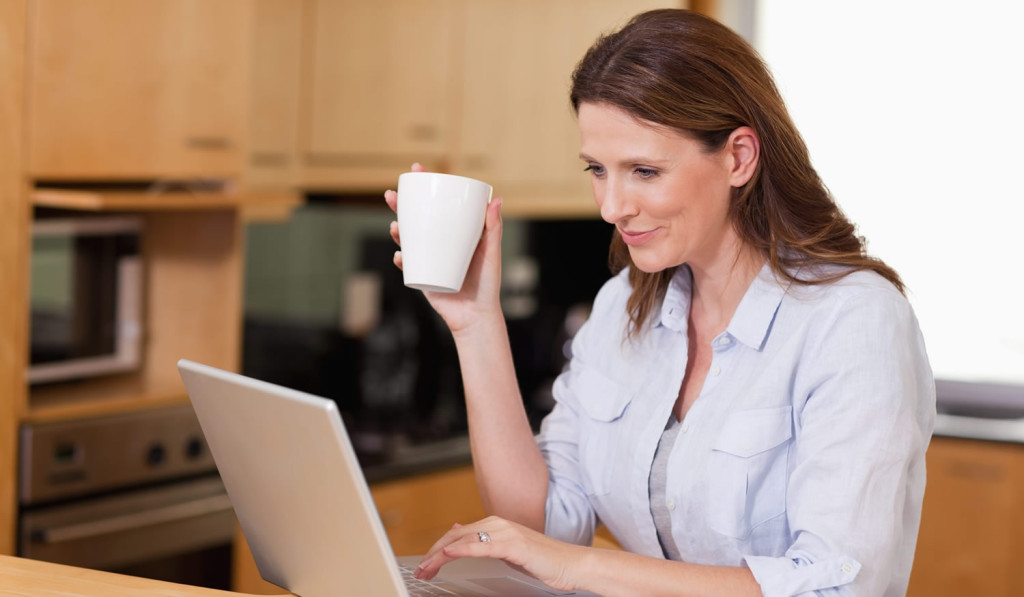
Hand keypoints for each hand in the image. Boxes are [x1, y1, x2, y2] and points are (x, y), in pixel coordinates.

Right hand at [384, 163, 504, 334]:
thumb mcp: (492, 253)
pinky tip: (400, 256)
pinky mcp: (422, 277)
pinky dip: (402, 259)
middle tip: (391, 195)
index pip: (439, 203)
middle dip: (401, 205)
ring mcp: (429, 258)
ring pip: (408, 239)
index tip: (416, 170)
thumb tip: (497, 200)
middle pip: (417, 218)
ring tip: (395, 226)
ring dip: (397, 230)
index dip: (426, 186)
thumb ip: (493, 228)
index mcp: (455, 232)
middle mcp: (439, 243)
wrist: (476, 317)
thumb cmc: (487, 284)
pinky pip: (408, 265)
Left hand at [413, 516, 586, 592]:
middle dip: (433, 553)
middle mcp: (498, 524)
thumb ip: (484, 542)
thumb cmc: (542, 560)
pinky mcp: (513, 545)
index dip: (438, 548)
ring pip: (464, 541)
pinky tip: (448, 555)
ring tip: (427, 568)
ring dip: (440, 555)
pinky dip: (462, 550)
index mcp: (495, 524)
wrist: (570, 564)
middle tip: (420, 570)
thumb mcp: (507, 549)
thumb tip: (460, 534)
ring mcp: (505, 532)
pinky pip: (482, 547)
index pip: (458, 535)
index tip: (425, 563)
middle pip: (456, 537)